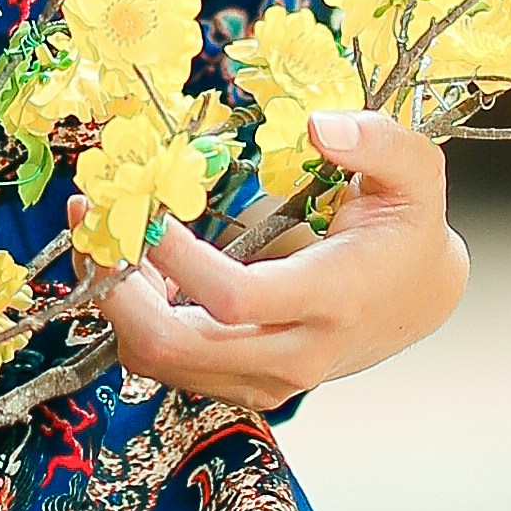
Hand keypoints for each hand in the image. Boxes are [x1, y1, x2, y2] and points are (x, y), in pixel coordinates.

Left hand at [101, 113, 463, 411]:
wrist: (417, 299)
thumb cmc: (407, 228)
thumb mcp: (415, 173)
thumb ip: (379, 141)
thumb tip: (320, 125)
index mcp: (333, 299)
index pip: (235, 299)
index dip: (176, 258)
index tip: (143, 208)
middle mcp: (297, 354)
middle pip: (179, 345)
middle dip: (117, 288)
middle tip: (93, 222)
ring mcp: (270, 380)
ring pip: (162, 362)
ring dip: (118, 303)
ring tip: (105, 237)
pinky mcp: (247, 385)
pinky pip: (170, 366)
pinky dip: (136, 321)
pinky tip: (135, 267)